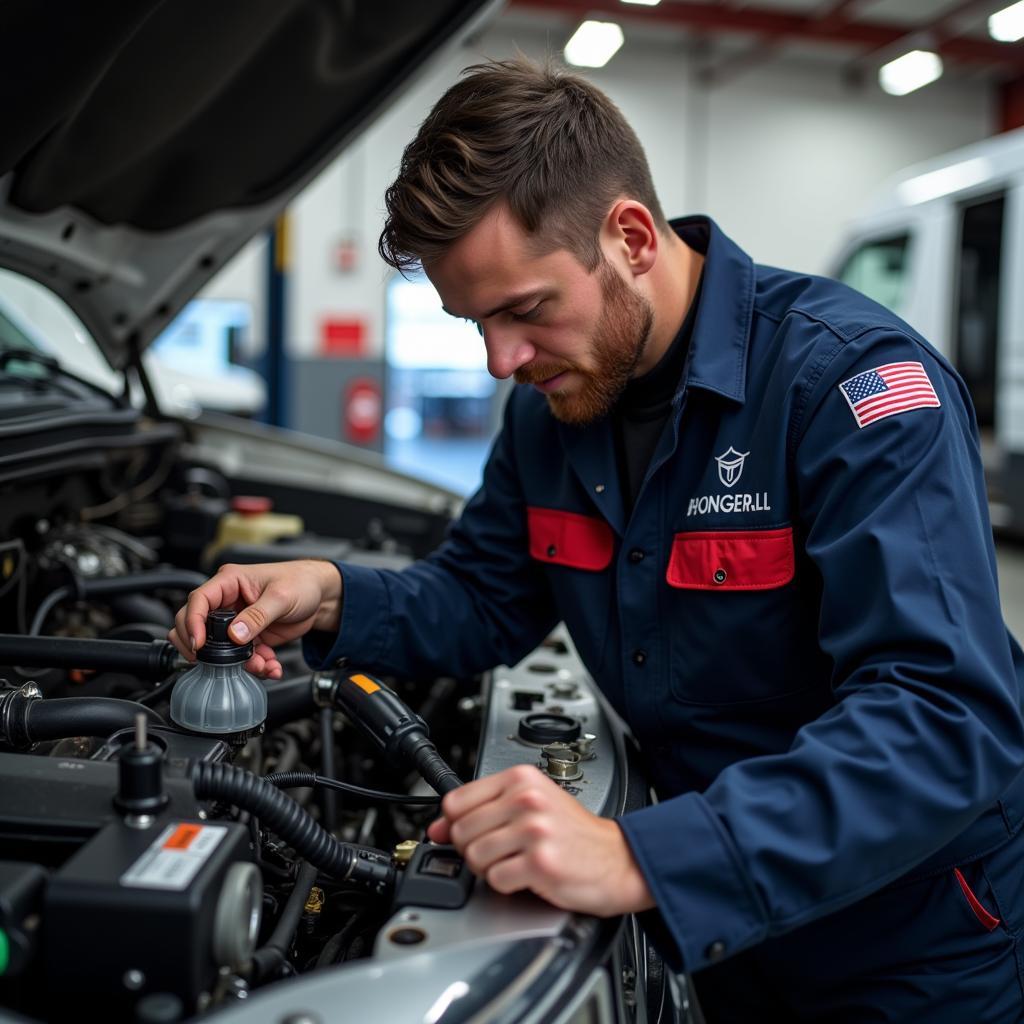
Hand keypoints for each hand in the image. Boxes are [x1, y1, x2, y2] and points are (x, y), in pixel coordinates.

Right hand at [168, 559, 342, 677]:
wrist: (321, 596)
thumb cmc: (301, 582)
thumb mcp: (281, 596)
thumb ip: (257, 616)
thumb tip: (234, 634)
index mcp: (230, 582)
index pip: (199, 600)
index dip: (193, 622)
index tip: (199, 643)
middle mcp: (229, 601)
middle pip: (198, 625)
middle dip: (207, 648)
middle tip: (216, 663)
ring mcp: (238, 621)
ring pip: (221, 647)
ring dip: (238, 662)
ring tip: (262, 665)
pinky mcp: (250, 636)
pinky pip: (242, 656)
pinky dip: (256, 664)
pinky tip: (271, 667)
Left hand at [427, 764, 654, 916]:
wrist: (619, 859)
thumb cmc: (574, 833)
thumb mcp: (531, 806)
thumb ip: (482, 810)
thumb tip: (437, 827)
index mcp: (521, 779)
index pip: (456, 800)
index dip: (455, 823)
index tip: (468, 831)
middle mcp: (527, 800)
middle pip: (460, 832)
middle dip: (473, 849)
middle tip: (500, 850)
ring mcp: (534, 831)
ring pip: (474, 857)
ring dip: (490, 868)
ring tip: (515, 862)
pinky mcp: (540, 863)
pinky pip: (495, 879)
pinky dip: (506, 885)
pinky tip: (526, 876)